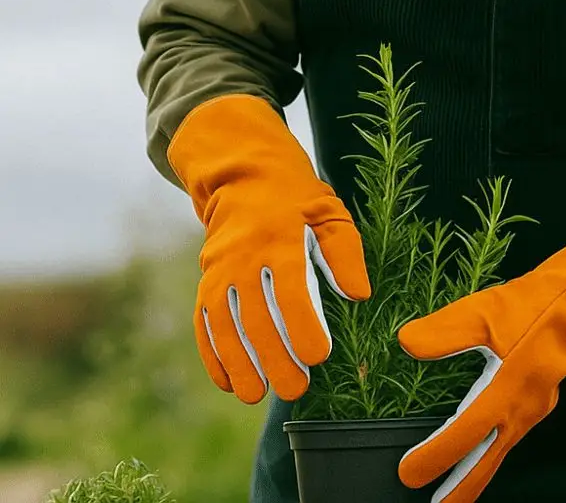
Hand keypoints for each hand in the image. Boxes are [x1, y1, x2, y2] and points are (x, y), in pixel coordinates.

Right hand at [167, 94, 371, 402]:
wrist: (242, 172)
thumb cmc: (296, 196)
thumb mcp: (329, 211)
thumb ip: (344, 252)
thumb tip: (358, 295)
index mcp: (280, 236)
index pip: (290, 288)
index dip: (303, 325)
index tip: (319, 356)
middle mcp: (244, 253)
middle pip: (256, 314)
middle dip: (274, 356)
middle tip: (296, 389)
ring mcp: (219, 267)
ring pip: (226, 322)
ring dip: (240, 362)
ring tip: (257, 395)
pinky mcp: (206, 277)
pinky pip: (204, 320)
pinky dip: (212, 353)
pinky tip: (227, 381)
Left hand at [395, 192, 565, 501]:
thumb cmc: (536, 308)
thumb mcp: (484, 312)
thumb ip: (445, 332)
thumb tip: (407, 342)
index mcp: (504, 393)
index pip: (462, 435)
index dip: (434, 457)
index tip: (408, 474)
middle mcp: (518, 410)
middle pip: (485, 460)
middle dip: (461, 486)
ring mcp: (532, 407)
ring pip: (500, 449)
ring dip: (477, 469)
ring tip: (456, 490)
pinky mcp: (538, 397)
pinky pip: (510, 433)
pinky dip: (493, 447)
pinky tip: (486, 443)